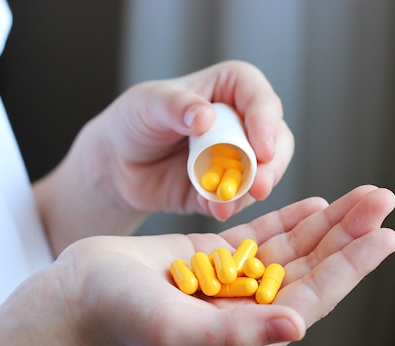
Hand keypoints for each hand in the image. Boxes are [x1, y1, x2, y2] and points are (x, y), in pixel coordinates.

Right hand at [60, 185, 394, 345]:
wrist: (76, 296)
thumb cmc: (117, 314)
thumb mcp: (176, 328)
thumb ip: (238, 333)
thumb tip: (296, 325)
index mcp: (246, 335)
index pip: (312, 297)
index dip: (350, 266)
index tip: (385, 236)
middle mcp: (247, 312)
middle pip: (311, 269)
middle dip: (348, 235)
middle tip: (382, 200)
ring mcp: (232, 284)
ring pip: (292, 249)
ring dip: (327, 223)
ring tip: (361, 197)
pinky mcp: (215, 260)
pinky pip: (263, 238)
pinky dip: (290, 220)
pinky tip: (315, 205)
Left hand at [65, 60, 292, 216]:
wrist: (118, 162)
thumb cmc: (134, 119)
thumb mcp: (148, 104)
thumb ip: (175, 107)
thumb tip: (205, 117)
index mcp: (231, 87)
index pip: (261, 99)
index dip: (266, 123)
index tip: (262, 150)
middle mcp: (243, 121)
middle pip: (276, 139)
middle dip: (271, 165)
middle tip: (260, 186)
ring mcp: (239, 156)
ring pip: (265, 172)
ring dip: (252, 190)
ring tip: (229, 202)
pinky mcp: (228, 186)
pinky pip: (240, 198)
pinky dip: (230, 205)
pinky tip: (216, 209)